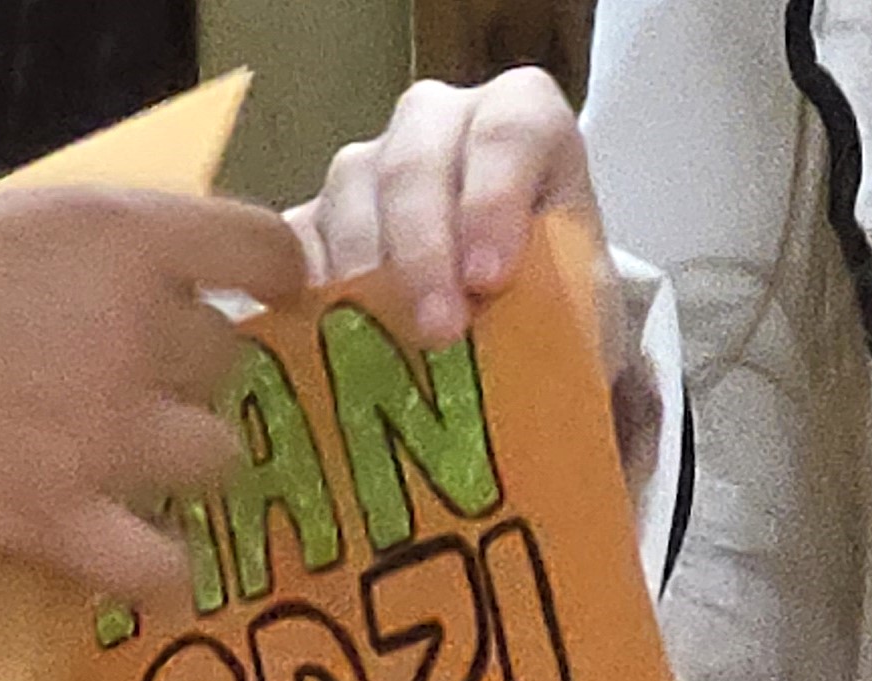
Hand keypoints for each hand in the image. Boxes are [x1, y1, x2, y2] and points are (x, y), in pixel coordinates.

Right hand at [0, 182, 310, 593]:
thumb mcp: (4, 232)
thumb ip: (95, 273)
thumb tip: (168, 316)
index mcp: (120, 233)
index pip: (266, 254)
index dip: (277, 290)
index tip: (265, 314)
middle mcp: (130, 327)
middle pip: (231, 374)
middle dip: (187, 391)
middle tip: (119, 406)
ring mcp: (97, 431)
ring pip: (215, 466)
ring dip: (175, 477)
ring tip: (109, 481)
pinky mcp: (50, 523)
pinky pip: (165, 573)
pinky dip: (160, 582)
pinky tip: (133, 578)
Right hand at [292, 70, 613, 354]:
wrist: (513, 324)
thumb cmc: (553, 302)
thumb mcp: (576, 307)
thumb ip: (559, 313)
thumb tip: (525, 370)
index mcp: (521, 119)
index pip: (508, 131)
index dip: (494, 200)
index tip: (490, 279)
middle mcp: (437, 123)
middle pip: (414, 161)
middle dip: (423, 250)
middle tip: (437, 331)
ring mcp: (367, 165)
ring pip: (350, 195)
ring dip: (365, 277)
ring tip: (380, 350)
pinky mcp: (313, 217)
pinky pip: (295, 242)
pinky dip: (306, 292)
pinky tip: (322, 344)